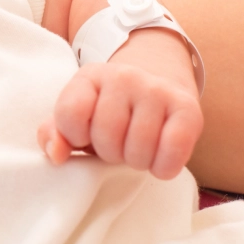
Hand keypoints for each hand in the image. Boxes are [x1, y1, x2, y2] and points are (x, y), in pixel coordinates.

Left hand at [38, 61, 203, 178]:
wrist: (160, 83)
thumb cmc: (112, 111)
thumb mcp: (78, 118)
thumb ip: (55, 135)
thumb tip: (56, 155)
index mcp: (90, 76)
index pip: (70, 114)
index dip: (76, 136)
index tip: (86, 135)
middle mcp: (124, 76)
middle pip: (106, 137)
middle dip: (109, 152)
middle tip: (119, 143)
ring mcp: (157, 90)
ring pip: (137, 150)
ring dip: (137, 161)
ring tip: (138, 147)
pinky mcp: (188, 108)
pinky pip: (172, 152)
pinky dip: (164, 166)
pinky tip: (160, 156)